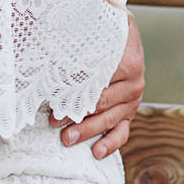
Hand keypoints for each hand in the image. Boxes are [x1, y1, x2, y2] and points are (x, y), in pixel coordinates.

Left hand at [57, 14, 143, 158]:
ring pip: (109, 119)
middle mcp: (135, 82)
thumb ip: (77, 42)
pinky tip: (96, 152)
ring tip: (67, 139)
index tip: (56, 100)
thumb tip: (49, 54)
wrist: (124, 31)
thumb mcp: (94, 31)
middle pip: (102, 103)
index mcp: (128, 62)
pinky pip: (122, 131)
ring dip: (87, 130)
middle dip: (77, 115)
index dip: (76, 93)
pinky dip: (110, 143)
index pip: (99, 83)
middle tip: (55, 123)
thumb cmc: (103, 30)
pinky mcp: (130, 111)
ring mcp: (134, 99)